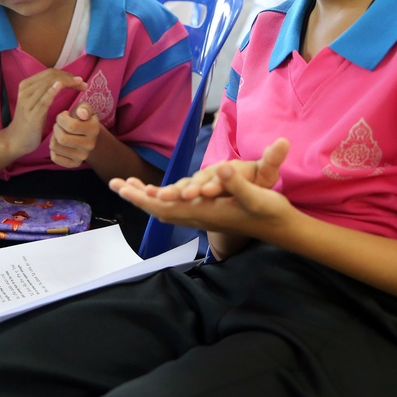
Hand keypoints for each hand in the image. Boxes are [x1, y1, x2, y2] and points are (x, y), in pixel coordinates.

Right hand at [6, 69, 85, 156]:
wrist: (16, 140)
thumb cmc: (30, 121)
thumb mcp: (36, 102)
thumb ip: (45, 91)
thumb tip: (62, 81)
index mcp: (26, 85)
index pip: (49, 73)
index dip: (66, 73)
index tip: (80, 80)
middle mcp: (25, 90)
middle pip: (51, 76)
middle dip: (70, 78)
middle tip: (84, 83)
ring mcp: (27, 102)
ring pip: (49, 84)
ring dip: (68, 83)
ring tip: (81, 86)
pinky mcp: (32, 114)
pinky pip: (44, 100)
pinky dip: (53, 91)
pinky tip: (61, 86)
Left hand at [50, 101, 100, 166]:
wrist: (87, 135)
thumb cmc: (82, 118)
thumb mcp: (84, 109)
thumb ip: (83, 108)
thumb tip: (82, 113)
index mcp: (94, 129)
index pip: (71, 126)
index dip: (61, 118)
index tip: (64, 115)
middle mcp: (90, 145)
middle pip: (62, 139)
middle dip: (56, 129)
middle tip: (59, 126)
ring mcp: (83, 156)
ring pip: (56, 147)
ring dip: (53, 138)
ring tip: (60, 134)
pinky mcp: (75, 164)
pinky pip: (55, 158)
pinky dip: (53, 150)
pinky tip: (60, 145)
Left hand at [110, 139, 292, 236]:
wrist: (282, 228)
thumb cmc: (269, 211)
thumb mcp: (256, 195)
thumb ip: (236, 183)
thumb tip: (218, 168)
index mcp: (206, 212)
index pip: (166, 207)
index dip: (143, 198)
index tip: (124, 188)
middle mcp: (200, 217)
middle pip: (159, 210)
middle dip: (137, 198)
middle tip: (115, 183)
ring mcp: (204, 218)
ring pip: (166, 211)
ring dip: (147, 199)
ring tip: (128, 186)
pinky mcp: (209, 214)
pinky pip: (177, 209)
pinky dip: (162, 200)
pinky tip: (158, 195)